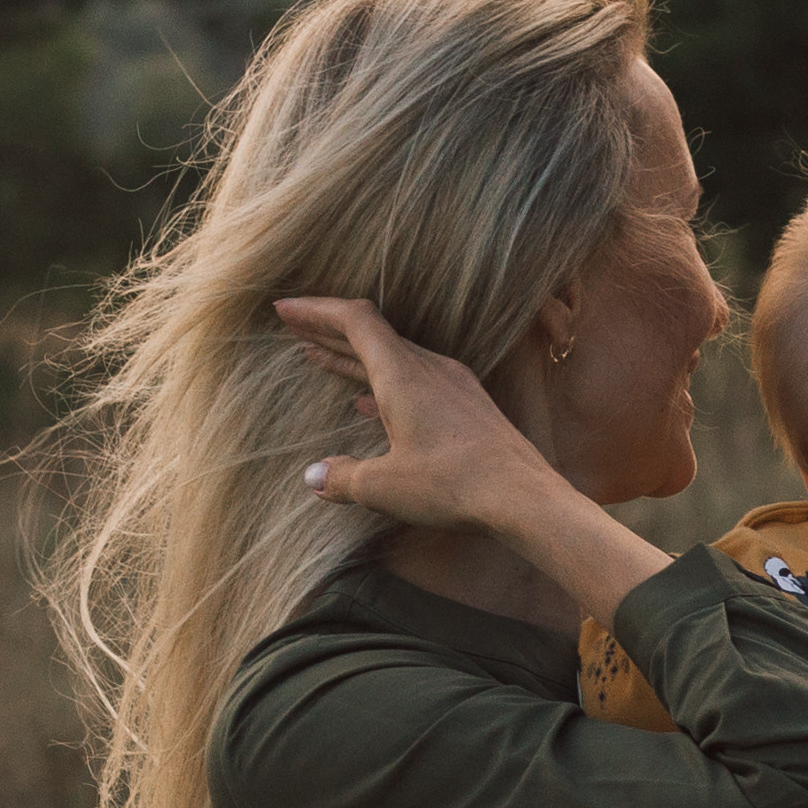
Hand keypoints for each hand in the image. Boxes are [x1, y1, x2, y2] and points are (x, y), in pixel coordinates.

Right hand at [278, 296, 671, 628]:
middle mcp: (428, 368)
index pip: (354, 320)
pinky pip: (415, 382)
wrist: (524, 497)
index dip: (316, 310)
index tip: (284, 310)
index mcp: (402, 374)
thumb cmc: (454, 485)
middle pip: (372, 334)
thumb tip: (314, 477)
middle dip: (328, 330)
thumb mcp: (385, 486)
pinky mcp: (467, 407)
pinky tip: (369, 404)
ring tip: (319, 359)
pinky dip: (383, 383)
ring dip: (354, 358)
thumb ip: (344, 478)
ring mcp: (452, 385)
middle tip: (292, 327)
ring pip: (393, 359)